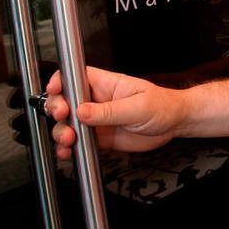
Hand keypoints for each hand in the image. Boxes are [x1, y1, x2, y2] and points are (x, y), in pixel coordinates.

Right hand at [46, 67, 184, 158]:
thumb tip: (82, 111)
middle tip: (64, 117)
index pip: (76, 76)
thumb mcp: (138, 107)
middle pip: (65, 100)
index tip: (54, 91)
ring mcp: (96, 119)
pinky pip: (78, 141)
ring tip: (69, 139)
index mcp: (106, 85)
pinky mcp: (99, 136)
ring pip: (67, 123)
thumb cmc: (162, 106)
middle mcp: (97, 100)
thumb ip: (110, 111)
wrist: (175, 124)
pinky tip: (68, 152)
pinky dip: (68, 148)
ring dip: (61, 132)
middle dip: (57, 109)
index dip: (61, 81)